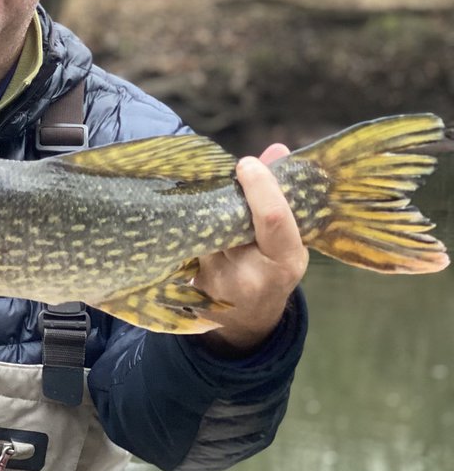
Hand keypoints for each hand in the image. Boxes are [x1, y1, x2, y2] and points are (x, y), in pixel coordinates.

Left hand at [195, 143, 309, 357]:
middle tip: (222, 178)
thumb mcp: (287, 241)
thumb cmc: (270, 271)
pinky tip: (182, 213)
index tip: (246, 164)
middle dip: (225, 194)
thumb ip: (281, 196)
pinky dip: (185, 221)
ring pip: (204, 228)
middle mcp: (254, 276)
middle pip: (233, 220)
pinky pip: (186, 240)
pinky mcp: (190, 284)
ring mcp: (218, 283)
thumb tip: (277, 148)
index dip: (260, 187)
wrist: (245, 322)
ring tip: (202, 196)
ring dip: (202, 206)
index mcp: (287, 261)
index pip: (274, 219)